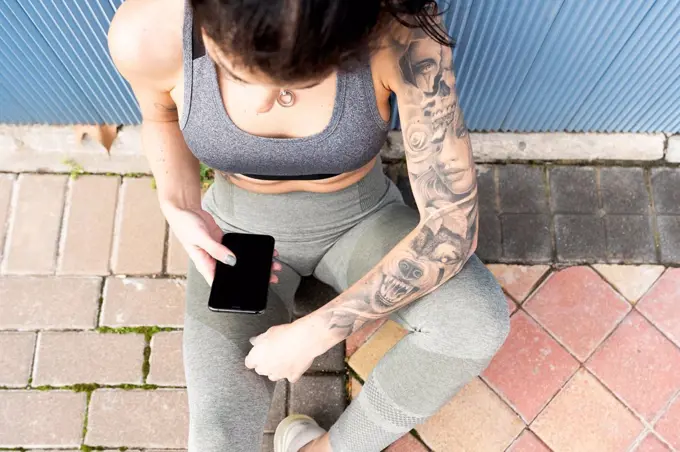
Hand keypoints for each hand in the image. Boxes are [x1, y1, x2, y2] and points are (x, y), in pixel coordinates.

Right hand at [163, 203, 280, 284]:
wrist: (185, 209)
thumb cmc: (185, 225)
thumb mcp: (201, 238)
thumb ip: (215, 250)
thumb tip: (232, 261)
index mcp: (205, 265)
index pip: (219, 282)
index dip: (233, 289)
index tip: (250, 291)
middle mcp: (213, 261)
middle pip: (234, 273)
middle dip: (251, 276)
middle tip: (269, 278)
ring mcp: (219, 252)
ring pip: (238, 261)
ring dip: (253, 264)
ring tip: (271, 265)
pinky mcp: (223, 242)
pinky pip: (238, 249)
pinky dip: (249, 250)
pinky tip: (261, 252)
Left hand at [245, 317, 334, 381]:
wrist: (304, 340)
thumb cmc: (286, 334)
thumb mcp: (269, 332)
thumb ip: (259, 339)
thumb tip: (254, 341)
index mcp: (257, 357)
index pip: (249, 362)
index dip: (253, 358)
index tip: (256, 355)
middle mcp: (266, 368)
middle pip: (261, 370)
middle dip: (264, 364)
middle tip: (271, 354)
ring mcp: (279, 374)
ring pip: (273, 376)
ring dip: (276, 370)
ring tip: (282, 359)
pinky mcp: (292, 376)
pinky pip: (289, 377)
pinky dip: (291, 372)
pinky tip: (293, 364)